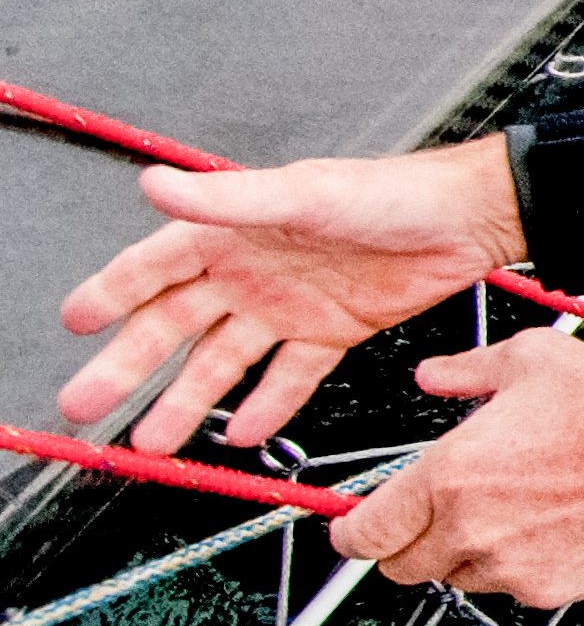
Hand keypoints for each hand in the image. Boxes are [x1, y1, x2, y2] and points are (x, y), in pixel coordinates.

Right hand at [60, 142, 524, 449]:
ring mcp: (287, 305)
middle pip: (173, 326)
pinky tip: (242, 434)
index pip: (152, 267)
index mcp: (233, 230)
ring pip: (221, 363)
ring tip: (153, 440)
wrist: (469, 220)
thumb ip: (227, 198)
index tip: (72, 323)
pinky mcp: (330, 332)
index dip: (110, 294)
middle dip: (127, 367)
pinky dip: (265, 406)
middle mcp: (251, 270)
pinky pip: (287, 377)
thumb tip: (154, 185)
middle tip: (86, 405)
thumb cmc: (392, 192)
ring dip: (186, 402)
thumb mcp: (304, 194)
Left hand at [331, 330, 583, 607]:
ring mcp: (507, 564)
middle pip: (401, 566)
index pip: (363, 534)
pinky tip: (545, 527)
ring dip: (465, 553)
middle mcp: (469, 528)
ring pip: (455, 576)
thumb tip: (433, 376)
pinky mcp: (545, 588)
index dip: (352, 532)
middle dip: (409, 543)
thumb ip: (466, 371)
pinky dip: (517, 564)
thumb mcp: (532, 359)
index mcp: (449, 476)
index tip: (357, 526)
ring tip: (508, 513)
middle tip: (437, 514)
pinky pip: (508, 585)